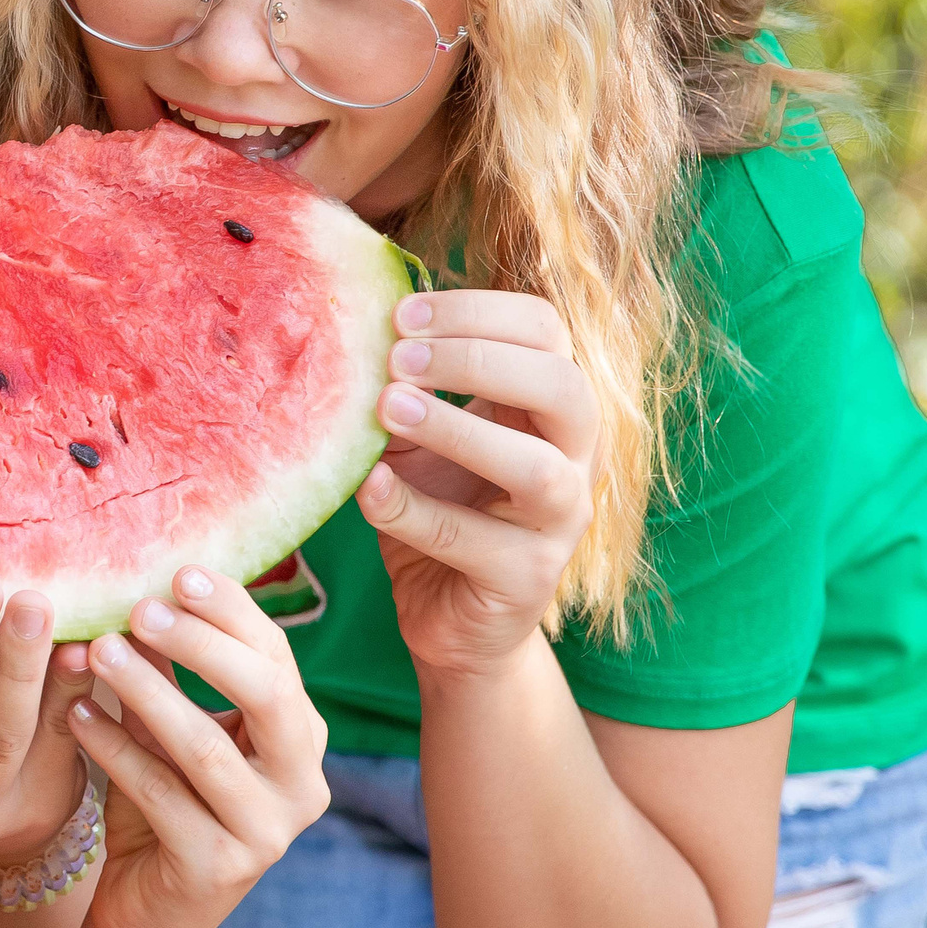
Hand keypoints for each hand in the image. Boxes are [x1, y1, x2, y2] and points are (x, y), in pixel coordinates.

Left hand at [60, 567, 329, 927]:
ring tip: (97, 651)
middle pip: (267, 693)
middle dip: (202, 644)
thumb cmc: (161, 800)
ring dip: (147, 691)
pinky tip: (76, 717)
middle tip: (139, 610)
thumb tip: (135, 584)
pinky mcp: (219, 867)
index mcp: (301, 736)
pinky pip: (162, 795)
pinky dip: (115, 750)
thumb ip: (162, 665)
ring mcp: (266, 831)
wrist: (146, 912)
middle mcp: (302, 784)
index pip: (276, 656)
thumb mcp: (165, 725)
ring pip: (207, 746)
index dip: (230, 610)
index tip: (177, 573)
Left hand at [356, 290, 598, 680]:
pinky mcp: (527, 578)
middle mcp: (574, 458)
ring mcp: (560, 522)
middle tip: (397, 356)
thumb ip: (402, 390)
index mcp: (550, 407)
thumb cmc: (436, 508)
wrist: (448, 616)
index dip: (478, 311)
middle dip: (477, 359)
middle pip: (563, 386)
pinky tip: (368, 483)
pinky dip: (411, 507)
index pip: (545, 332)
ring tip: (388, 407)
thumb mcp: (417, 438)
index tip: (401, 313)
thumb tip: (352, 328)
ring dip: (459, 430)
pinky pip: (470, 540)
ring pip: (538, 469)